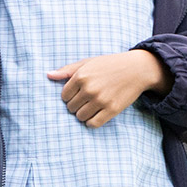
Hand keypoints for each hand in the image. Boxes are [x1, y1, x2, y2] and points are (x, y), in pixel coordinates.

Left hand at [46, 50, 171, 127]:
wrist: (137, 69)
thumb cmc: (109, 65)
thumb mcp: (87, 63)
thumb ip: (67, 70)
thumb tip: (48, 75)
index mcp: (80, 76)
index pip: (64, 96)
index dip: (70, 96)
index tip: (78, 94)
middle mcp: (89, 89)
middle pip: (71, 108)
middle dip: (76, 105)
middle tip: (86, 100)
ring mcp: (101, 100)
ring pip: (80, 117)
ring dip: (83, 114)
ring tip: (91, 107)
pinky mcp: (112, 109)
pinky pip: (93, 124)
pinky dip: (92, 122)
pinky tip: (96, 115)